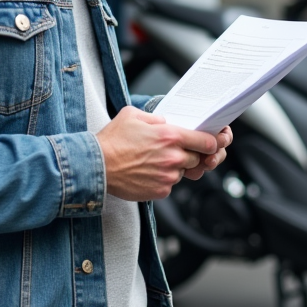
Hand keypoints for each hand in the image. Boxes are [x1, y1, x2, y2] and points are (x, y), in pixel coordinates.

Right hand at [96, 108, 226, 200]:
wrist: (96, 167)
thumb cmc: (112, 141)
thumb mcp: (133, 115)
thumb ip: (156, 117)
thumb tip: (165, 122)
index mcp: (170, 136)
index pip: (207, 141)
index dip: (210, 142)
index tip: (208, 143)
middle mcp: (173, 157)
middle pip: (197, 158)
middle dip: (188, 154)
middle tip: (169, 151)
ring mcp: (168, 177)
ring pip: (182, 172)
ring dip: (173, 167)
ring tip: (152, 161)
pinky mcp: (160, 191)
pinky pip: (170, 185)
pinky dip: (162, 180)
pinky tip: (147, 172)